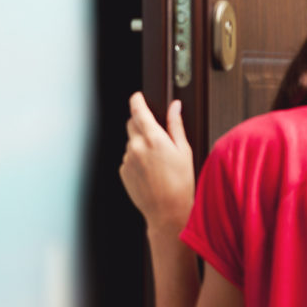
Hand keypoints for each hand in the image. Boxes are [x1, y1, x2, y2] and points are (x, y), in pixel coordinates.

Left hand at [120, 92, 195, 234]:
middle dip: (141, 123)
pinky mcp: (123, 171)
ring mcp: (128, 159)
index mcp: (154, 138)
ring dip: (141, 143)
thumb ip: (176, 125)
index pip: (138, 110)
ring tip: (158, 160)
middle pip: (131, 123)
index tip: (138, 96)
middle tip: (157, 134)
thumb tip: (175, 106)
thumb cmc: (181, 182)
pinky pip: (128, 157)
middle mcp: (136, 147)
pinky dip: (137, 158)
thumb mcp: (184, 150)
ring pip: (131, 142)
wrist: (168, 210)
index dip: (137, 100)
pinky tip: (151, 170)